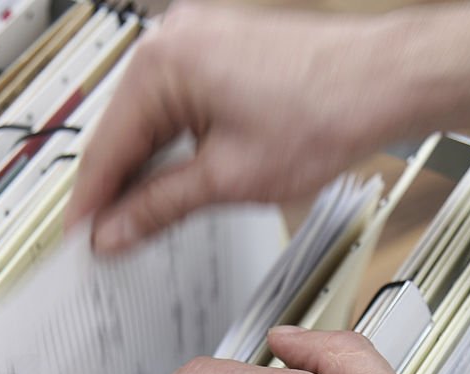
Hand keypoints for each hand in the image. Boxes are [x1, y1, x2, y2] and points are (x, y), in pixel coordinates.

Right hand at [65, 0, 469, 253]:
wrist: (388, 82)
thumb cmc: (328, 111)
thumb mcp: (228, 179)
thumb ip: (158, 208)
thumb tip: (116, 230)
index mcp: (164, 62)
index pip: (106, 147)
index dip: (92, 204)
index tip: (81, 239)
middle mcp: (174, 39)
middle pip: (124, 129)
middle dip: (118, 187)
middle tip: (108, 238)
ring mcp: (198, 38)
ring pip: (149, 118)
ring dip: (145, 166)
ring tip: (139, 217)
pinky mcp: (219, 48)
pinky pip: (177, 102)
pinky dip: (172, 142)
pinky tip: (172, 176)